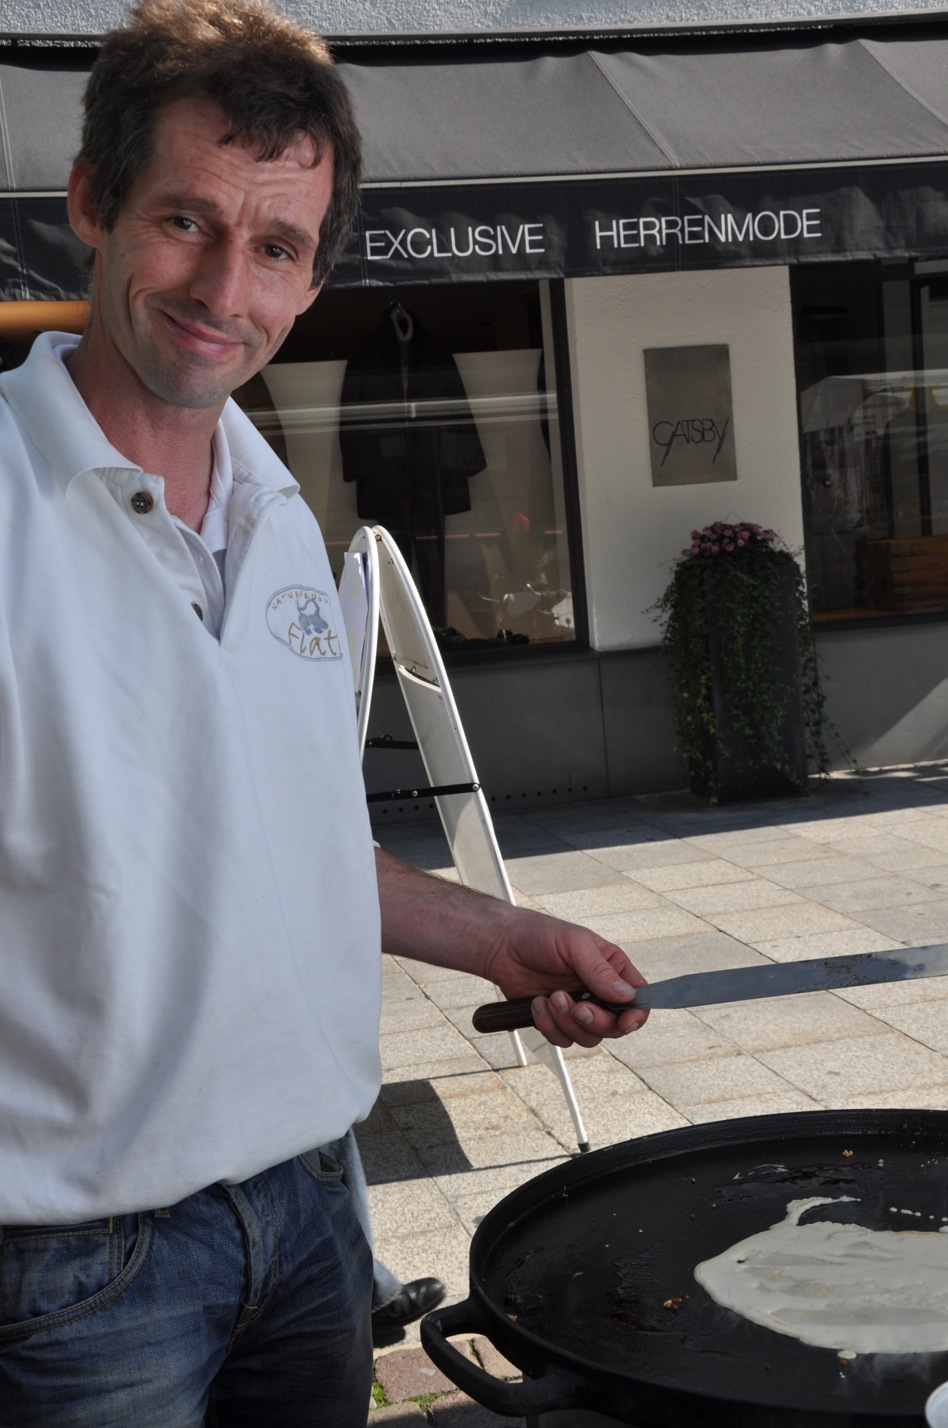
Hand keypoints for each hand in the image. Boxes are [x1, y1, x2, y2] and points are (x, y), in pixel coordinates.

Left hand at [375, 848, 648, 1049]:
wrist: (500, 947)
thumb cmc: (539, 936)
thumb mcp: (574, 944)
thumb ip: (600, 971)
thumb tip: (627, 996)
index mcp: (612, 970)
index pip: (638, 1000)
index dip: (636, 1015)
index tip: (625, 1021)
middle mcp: (598, 993)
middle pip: (615, 1027)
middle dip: (595, 1021)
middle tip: (578, 1008)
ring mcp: (577, 1009)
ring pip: (588, 1038)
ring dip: (567, 1022)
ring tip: (550, 997)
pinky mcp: (556, 1021)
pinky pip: (562, 1039)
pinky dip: (549, 1026)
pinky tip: (537, 1004)